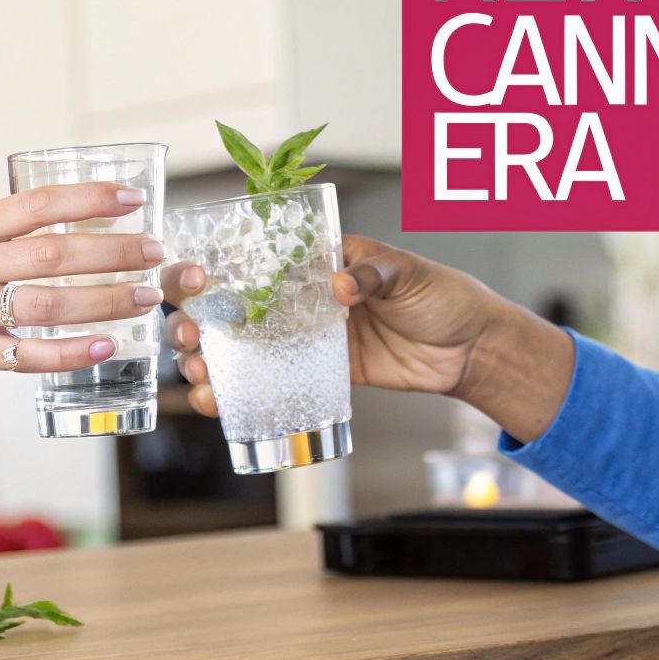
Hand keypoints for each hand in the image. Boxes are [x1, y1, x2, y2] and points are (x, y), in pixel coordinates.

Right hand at [0, 181, 164, 385]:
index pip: (36, 205)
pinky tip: (105, 346)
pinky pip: (26, 356)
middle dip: (112, 253)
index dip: (89, 200)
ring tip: (144, 297)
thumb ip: (6, 233)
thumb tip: (80, 219)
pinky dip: (70, 353)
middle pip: (51, 256)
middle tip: (154, 253)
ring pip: (45, 306)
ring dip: (103, 302)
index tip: (132, 199)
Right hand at [163, 235, 574, 441]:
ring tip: (194, 374)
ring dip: (209, 359)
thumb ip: (375, 272)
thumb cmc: (442, 296)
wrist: (471, 350)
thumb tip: (342, 285)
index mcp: (319, 261)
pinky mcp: (320, 373)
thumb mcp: (409, 273)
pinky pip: (273, 382)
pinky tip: (217, 402)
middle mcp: (303, 298)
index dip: (218, 268)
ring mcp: (308, 337)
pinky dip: (241, 392)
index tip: (196, 281)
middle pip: (234, 305)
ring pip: (243, 347)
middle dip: (198, 319)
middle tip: (186, 335)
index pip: (257, 258)